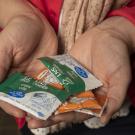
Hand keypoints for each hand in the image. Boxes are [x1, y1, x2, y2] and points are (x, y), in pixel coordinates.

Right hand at [0, 1, 57, 117]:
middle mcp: (20, 79)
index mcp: (6, 75)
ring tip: (52, 110)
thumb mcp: (4, 47)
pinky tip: (60, 97)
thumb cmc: (17, 31)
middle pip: (25, 98)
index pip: (7, 95)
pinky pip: (50, 84)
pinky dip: (54, 91)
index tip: (22, 113)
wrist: (36, 23)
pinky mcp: (47, 73)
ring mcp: (35, 77)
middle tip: (40, 116)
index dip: (13, 106)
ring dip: (44, 102)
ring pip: (39, 94)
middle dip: (32, 107)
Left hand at [27, 16, 134, 127]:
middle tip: (32, 119)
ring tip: (27, 106)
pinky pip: (54, 78)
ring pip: (56, 94)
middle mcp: (82, 92)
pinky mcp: (65, 70)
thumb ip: (114, 99)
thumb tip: (105, 119)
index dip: (66, 116)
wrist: (107, 36)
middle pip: (64, 106)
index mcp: (95, 97)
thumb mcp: (120, 78)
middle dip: (49, 113)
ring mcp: (72, 81)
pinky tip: (32, 87)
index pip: (79, 112)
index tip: (52, 118)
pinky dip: (44, 83)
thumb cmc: (117, 56)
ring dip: (43, 100)